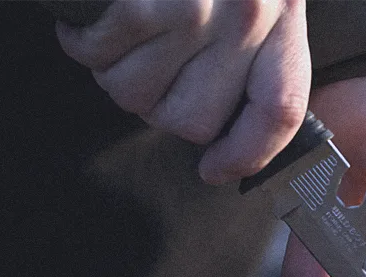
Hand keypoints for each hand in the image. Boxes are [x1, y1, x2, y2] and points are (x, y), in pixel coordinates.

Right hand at [55, 0, 309, 182]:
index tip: (214, 171)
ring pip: (140, 98)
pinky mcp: (145, 1)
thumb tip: (220, 144)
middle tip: (148, 73)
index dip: (246, 155)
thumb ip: (254, 55)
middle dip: (160, 110)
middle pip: (195, 122)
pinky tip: (90, 22)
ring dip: (116, 76)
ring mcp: (195, 9)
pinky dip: (82, 43)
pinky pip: (99, 56)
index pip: (278, 111)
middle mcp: (247, 16)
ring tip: (119, 40)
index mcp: (282, 17)